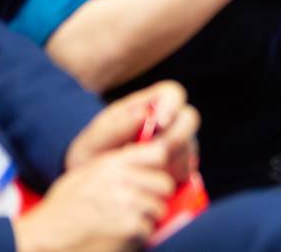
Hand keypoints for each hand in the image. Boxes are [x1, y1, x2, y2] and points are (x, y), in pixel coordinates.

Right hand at [12, 143, 175, 251]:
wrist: (45, 234)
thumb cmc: (62, 205)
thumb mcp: (85, 173)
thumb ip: (114, 164)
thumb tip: (140, 155)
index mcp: (113, 163)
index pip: (158, 153)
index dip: (159, 166)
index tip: (152, 176)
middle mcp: (123, 179)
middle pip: (164, 185)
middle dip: (156, 197)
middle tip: (143, 205)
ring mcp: (128, 203)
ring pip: (159, 209)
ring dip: (148, 218)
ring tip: (127, 221)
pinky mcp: (129, 226)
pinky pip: (148, 229)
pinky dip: (139, 236)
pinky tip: (120, 234)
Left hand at [65, 82, 198, 184]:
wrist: (90, 186)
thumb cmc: (91, 155)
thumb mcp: (92, 141)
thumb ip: (116, 127)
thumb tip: (145, 113)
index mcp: (149, 105)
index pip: (172, 93)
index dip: (173, 104)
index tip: (160, 122)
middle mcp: (170, 123)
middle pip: (189, 119)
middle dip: (176, 137)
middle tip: (157, 155)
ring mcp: (178, 145)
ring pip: (188, 148)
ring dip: (168, 161)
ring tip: (139, 174)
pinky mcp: (181, 169)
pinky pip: (186, 172)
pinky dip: (169, 179)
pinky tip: (146, 184)